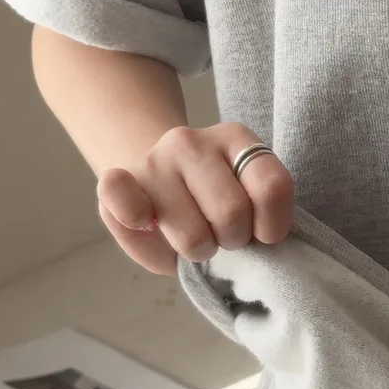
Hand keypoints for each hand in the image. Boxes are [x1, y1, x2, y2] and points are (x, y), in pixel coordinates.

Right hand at [96, 123, 293, 275]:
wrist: (155, 186)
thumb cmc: (211, 202)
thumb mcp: (250, 197)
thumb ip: (265, 211)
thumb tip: (263, 238)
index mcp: (235, 138)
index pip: (271, 187)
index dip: (272, 225)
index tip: (262, 233)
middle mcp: (192, 141)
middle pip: (232, 214)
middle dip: (232, 239)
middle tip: (221, 233)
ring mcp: (153, 160)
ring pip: (192, 236)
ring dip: (198, 250)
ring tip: (193, 235)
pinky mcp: (116, 181)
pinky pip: (124, 201)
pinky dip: (136, 220)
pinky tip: (146, 222)